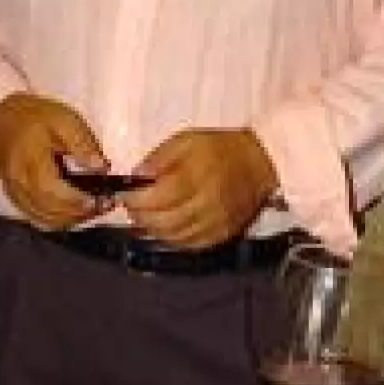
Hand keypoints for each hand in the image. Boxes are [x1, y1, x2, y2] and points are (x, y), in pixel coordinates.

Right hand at [0, 93, 111, 228]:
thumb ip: (83, 143)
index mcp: (31, 159)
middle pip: (51, 209)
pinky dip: (60, 220)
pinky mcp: (17, 200)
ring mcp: (16, 194)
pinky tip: (76, 212)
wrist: (4, 121)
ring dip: (72, 219)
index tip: (102, 199)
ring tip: (95, 208)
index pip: (54, 189)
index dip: (79, 200)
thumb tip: (102, 168)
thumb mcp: (64, 120)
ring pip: (46, 218)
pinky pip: (39, 218)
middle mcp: (20, 182)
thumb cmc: (36, 118)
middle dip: (81, 212)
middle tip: (105, 205)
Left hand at [127, 128, 278, 251]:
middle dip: (140, 216)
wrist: (258, 163)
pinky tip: (165, 226)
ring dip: (152, 229)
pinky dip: (171, 238)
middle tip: (132, 206)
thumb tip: (136, 175)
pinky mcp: (221, 235)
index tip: (125, 194)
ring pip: (173, 237)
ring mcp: (215, 223)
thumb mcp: (187, 140)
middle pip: (163, 221)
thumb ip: (160, 157)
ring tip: (146, 215)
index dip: (135, 199)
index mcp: (197, 176)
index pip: (157, 197)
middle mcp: (207, 204)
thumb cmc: (220, 148)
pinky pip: (189, 245)